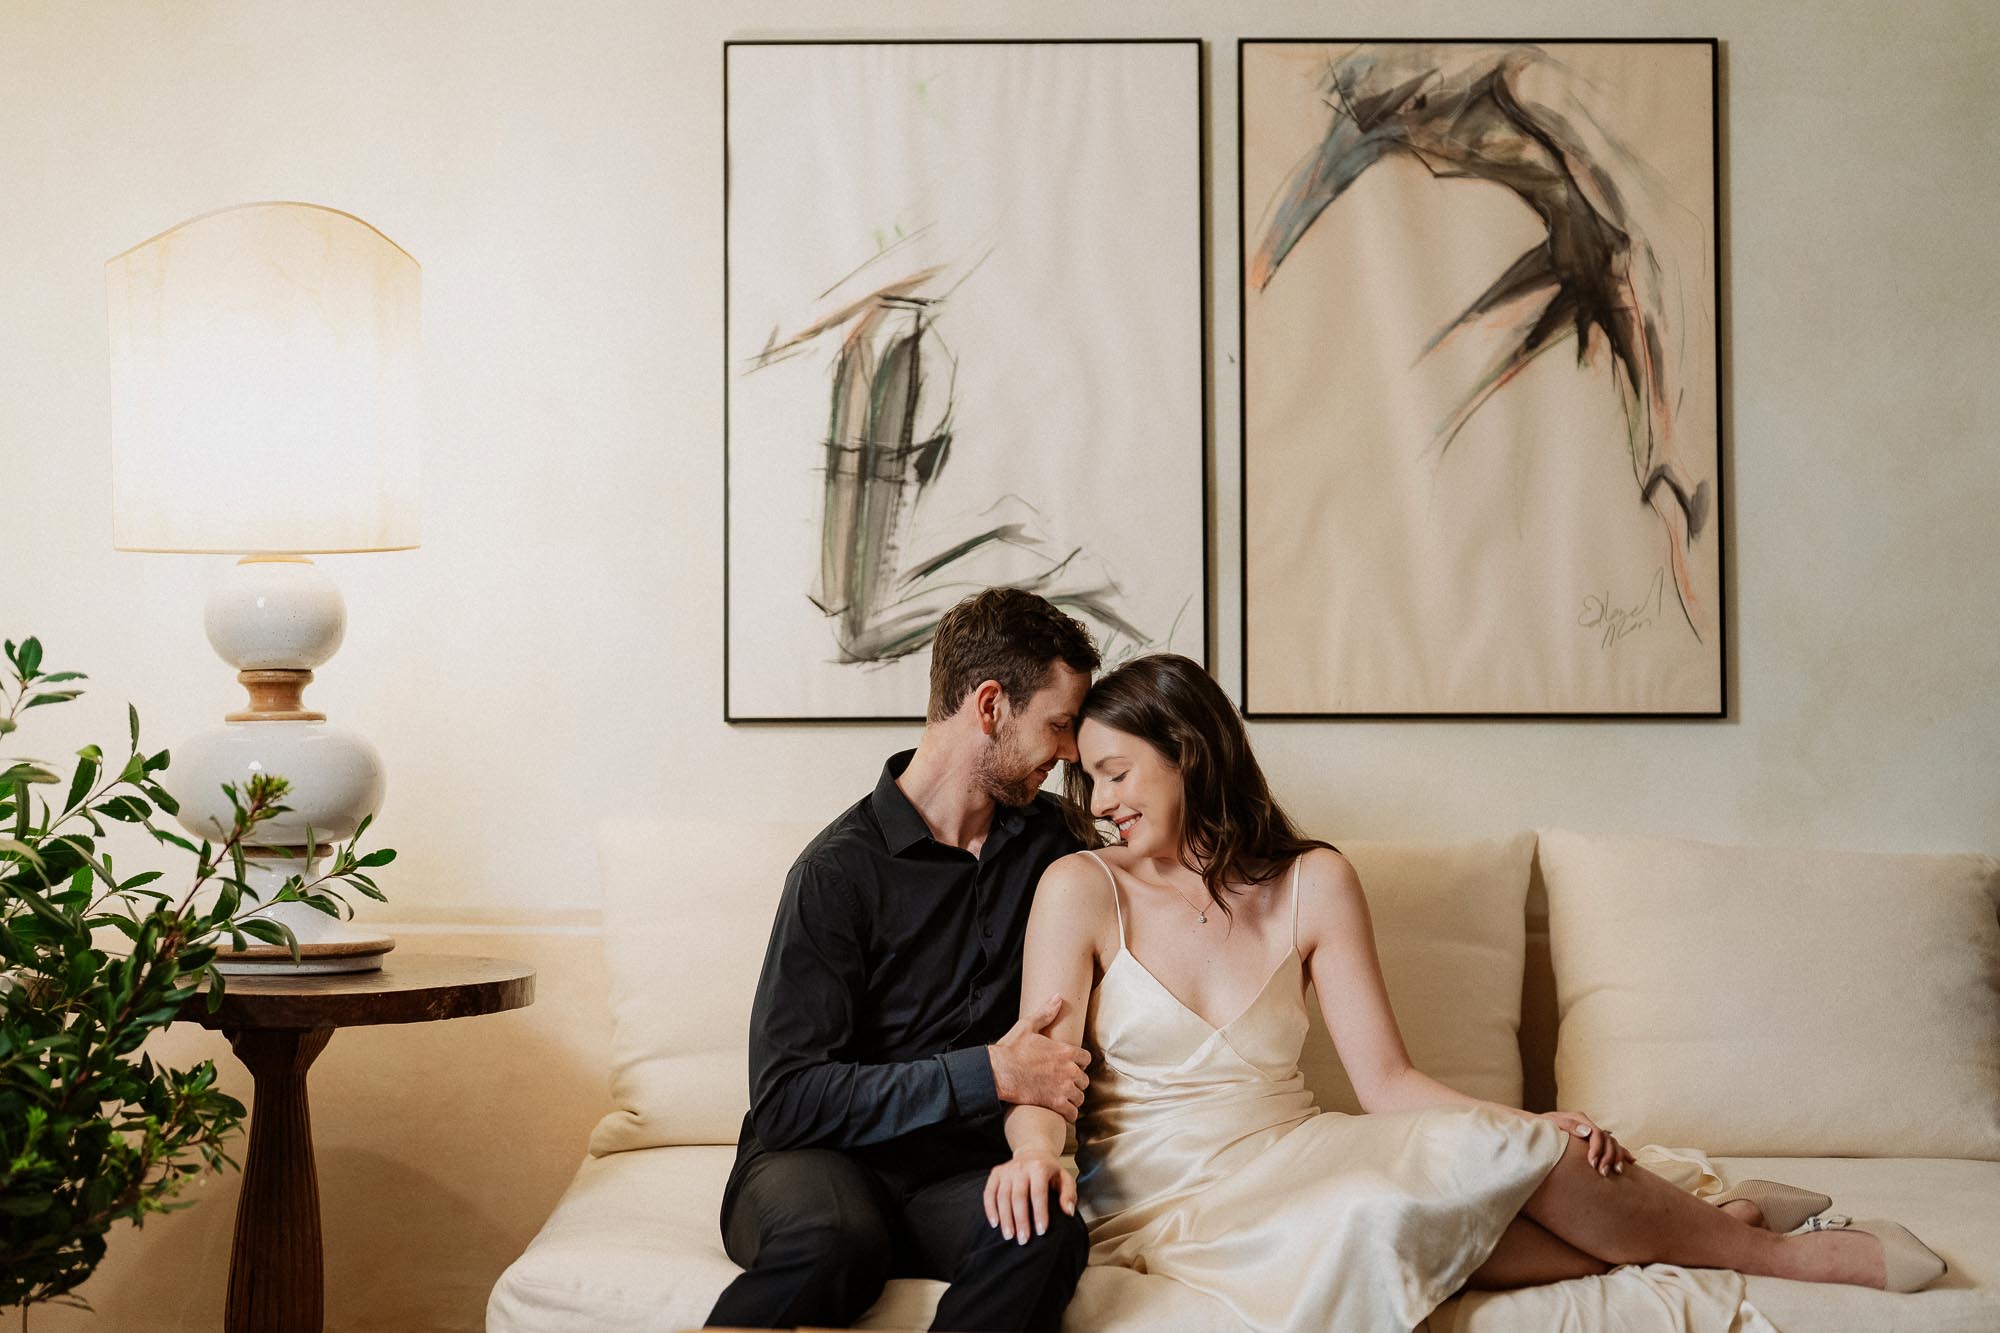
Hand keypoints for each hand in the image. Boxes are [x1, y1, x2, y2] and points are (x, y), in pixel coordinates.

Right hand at [982, 1151, 1076, 1244]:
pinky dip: (990, 1209)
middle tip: (1023, 1240)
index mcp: (1039, 1168)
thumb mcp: (1065, 1178)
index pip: (1038, 1193)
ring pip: (1002, 1197)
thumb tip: (1068, 1212)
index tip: (1041, 1232)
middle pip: (1018, 1196)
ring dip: (1005, 1218)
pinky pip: (989, 1193)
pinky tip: (995, 1224)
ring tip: (1009, 1236)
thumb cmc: (1050, 1171)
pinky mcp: (996, 1173)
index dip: (1039, 1213)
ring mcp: (1006, 1170)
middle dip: (1020, 1220)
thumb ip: (1069, 1195)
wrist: (1033, 1152)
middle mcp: (1020, 1167)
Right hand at [988, 994, 1090, 1120]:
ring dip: (1073, 1098)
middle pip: (1084, 1080)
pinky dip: (1069, 1113)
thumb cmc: (1011, 1049)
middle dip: (1077, 1082)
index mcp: (1065, 1051)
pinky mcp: (1054, 1103)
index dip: (1079, 1063)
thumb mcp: (1027, 1026)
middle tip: (1066, 1084)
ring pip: (1080, 1097)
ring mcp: (1063, 1087)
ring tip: (1065, 1098)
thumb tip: (1058, 997)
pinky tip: (1062, 1111)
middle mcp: (1068, 1070)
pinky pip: (1072, 1113)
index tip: (1071, 1066)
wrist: (998, 1072)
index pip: (1086, 1059)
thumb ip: (1046, 1013)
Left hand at [1542, 1110, 1631, 1175]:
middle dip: (1608, 1157)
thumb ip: (1568, 1125)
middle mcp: (1588, 1125)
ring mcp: (1593, 1132)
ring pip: (1613, 1144)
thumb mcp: (1551, 1123)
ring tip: (1616, 1172)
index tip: (1592, 1163)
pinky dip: (1622, 1153)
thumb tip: (1587, 1131)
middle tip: (1602, 1173)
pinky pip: (1613, 1146)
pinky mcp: (1594, 1141)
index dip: (1597, 1149)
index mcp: (1579, 1119)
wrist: (1535, 1126)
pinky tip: (1631, 1161)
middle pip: (1607, 1140)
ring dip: (1616, 1158)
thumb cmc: (1541, 1126)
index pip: (1596, 1133)